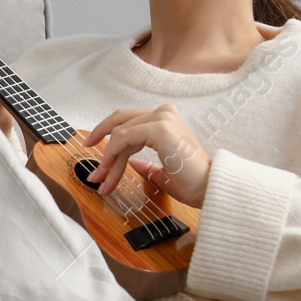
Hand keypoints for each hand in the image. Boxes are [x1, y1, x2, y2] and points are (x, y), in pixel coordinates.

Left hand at [80, 103, 211, 209]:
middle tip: (91, 166)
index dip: (106, 133)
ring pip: (120, 133)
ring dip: (107, 159)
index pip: (128, 121)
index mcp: (166, 118)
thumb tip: (130, 163)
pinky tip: (109, 170)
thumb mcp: (162, 170)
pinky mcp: (160, 127)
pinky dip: (112, 154)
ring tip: (101, 181)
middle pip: (120, 121)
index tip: (91, 148)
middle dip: (100, 141)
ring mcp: (163, 117)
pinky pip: (124, 137)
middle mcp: (164, 112)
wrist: (209, 188)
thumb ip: (145, 163)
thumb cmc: (191, 182)